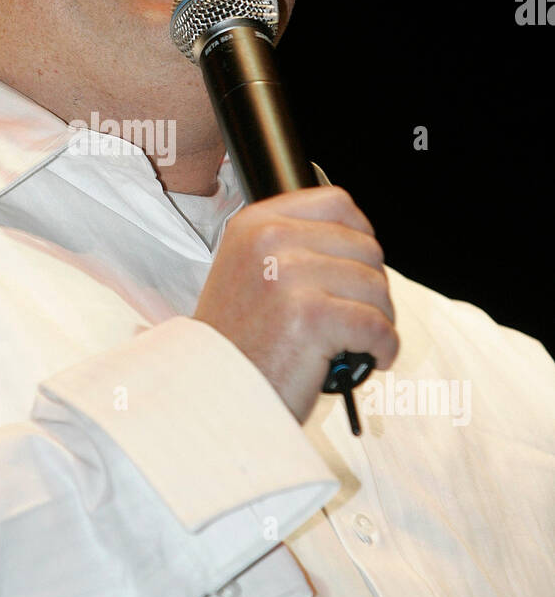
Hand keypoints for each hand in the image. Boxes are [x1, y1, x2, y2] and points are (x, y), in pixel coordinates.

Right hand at [194, 186, 398, 421]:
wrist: (213, 393)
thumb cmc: (239, 342)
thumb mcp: (249, 271)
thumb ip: (291, 246)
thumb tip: (358, 239)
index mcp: (255, 224)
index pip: (336, 202)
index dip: (360, 234)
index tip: (358, 264)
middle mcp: (270, 241)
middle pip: (365, 247)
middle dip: (372, 287)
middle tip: (357, 317)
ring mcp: (289, 276)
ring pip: (376, 287)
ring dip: (379, 319)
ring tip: (358, 341)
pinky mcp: (312, 316)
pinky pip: (377, 325)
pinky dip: (384, 347)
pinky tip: (371, 358)